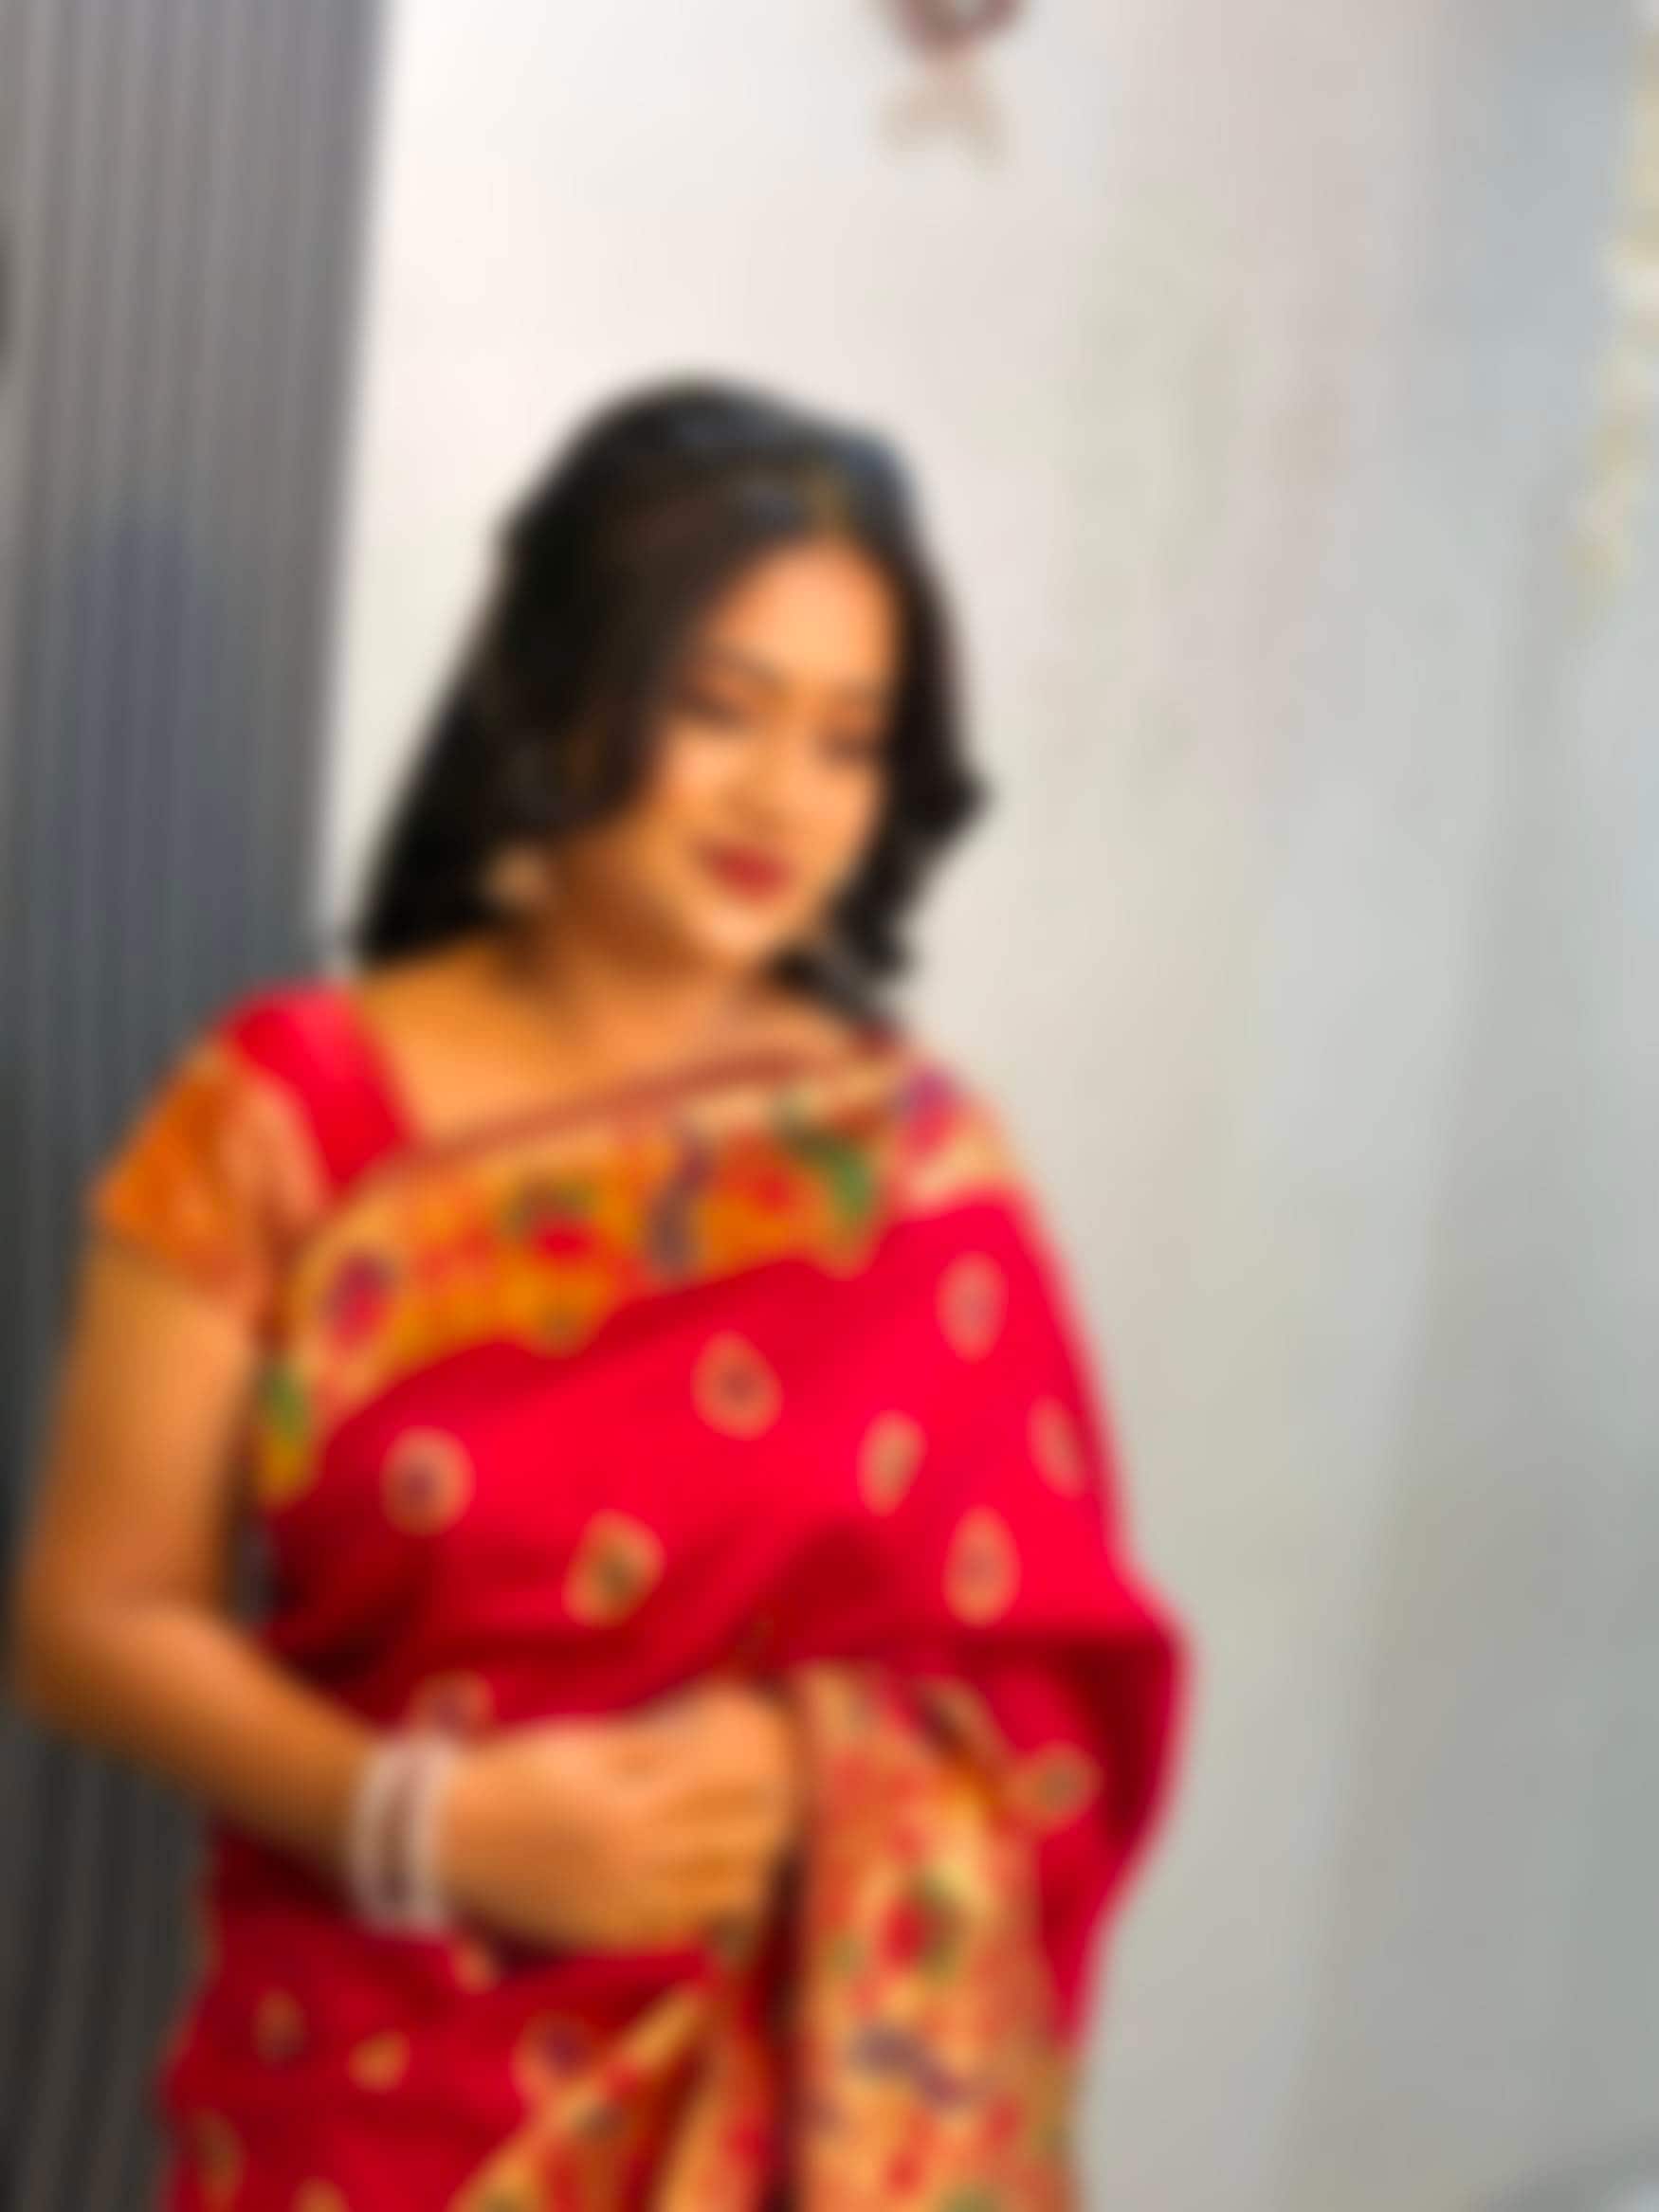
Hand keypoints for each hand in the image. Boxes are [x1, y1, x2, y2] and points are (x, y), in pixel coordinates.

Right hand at [433, 1677, 803, 1953]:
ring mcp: (617, 1904)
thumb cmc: (514, 1775)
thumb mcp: (580, 1745)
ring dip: (745, 1878)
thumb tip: (704, 1740)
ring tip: (764, 1860)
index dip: (753, 1789)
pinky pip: (670, 1930)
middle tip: (788, 1819)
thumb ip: (646, 1749)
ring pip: (707, 1898)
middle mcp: (630, 1859)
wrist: (444, 1839)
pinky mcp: (600, 1935)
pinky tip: (717, 1899)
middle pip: (723, 1850)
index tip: (781, 1775)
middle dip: (763, 1835)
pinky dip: (701, 1914)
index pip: (715, 1797)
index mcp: (628, 1803)